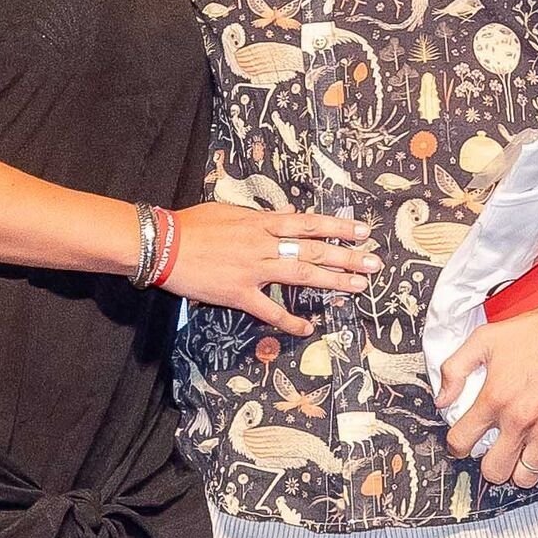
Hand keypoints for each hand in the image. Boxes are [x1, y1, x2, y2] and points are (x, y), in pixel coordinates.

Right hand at [161, 203, 378, 333]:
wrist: (164, 244)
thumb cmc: (192, 224)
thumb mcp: (229, 210)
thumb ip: (260, 215)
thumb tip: (286, 214)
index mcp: (262, 222)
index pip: (308, 223)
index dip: (337, 227)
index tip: (361, 231)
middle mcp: (264, 244)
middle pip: (314, 250)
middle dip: (347, 256)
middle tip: (374, 263)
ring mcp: (253, 270)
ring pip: (301, 276)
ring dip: (332, 281)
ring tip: (358, 287)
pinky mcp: (239, 294)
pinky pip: (270, 310)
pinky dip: (290, 320)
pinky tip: (308, 328)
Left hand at [436, 280, 537, 489]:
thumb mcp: (484, 339)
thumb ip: (455, 369)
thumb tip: (442, 399)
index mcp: (495, 398)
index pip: (461, 443)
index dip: (456, 445)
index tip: (462, 442)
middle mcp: (520, 420)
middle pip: (493, 471)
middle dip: (488, 464)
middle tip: (492, 451)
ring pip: (525, 477)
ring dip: (518, 469)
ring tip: (519, 454)